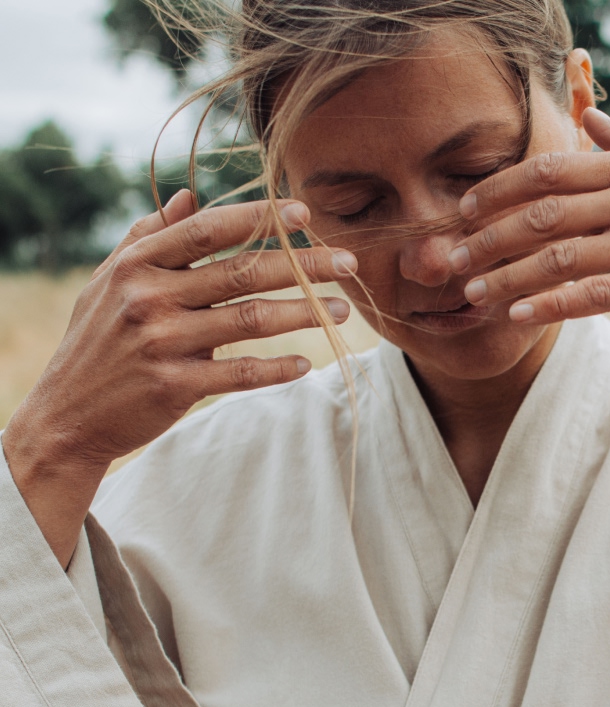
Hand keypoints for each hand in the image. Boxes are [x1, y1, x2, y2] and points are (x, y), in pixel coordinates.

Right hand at [3, 191, 357, 563]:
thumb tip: (188, 195)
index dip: (258, 218)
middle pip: (242, 272)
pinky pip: (240, 374)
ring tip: (341, 310)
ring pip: (251, 320)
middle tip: (348, 262)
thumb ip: (149, 236)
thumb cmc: (97, 341)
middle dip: (302, 264)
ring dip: (304, 313)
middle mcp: (149, 297)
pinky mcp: (176, 385)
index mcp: (136, 264)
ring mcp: (163, 342)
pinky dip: (277, 369)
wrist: (68, 414)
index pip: (207, 231)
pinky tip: (306, 364)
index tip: (303, 211)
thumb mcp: (109, 280)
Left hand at [447, 108, 609, 338]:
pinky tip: (520, 315)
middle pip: (544, 212)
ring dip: (509, 276)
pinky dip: (555, 304)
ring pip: (562, 256)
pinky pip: (597, 294)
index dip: (499, 190)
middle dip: (488, 237)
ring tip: (471, 294)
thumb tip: (590, 119)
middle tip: (449, 260)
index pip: (551, 170)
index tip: (462, 211)